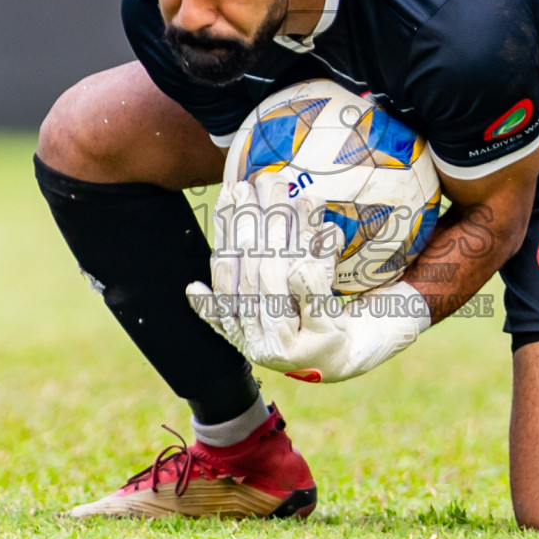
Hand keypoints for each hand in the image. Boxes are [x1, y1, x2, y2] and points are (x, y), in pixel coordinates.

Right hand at [187, 184, 430, 381]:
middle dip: (256, 219)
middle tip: (264, 181)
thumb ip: (235, 297)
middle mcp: (260, 342)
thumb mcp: (269, 308)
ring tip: (293, 193)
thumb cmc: (304, 325)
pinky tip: (325, 229)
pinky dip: (318, 260)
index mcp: (240, 331)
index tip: (233, 191)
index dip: (226, 229)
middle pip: (253, 268)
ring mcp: (292, 345)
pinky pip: (317, 293)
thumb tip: (191, 289)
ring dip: (287, 229)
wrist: (347, 357)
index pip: (225, 271)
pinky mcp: (323, 340)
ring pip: (282, 275)